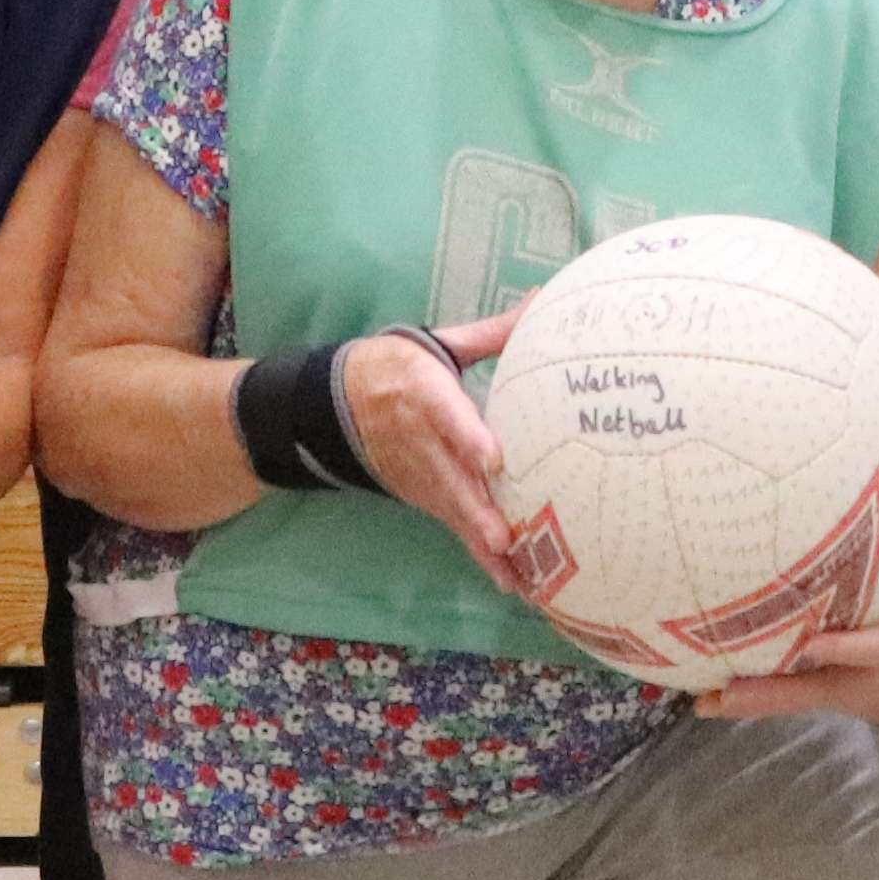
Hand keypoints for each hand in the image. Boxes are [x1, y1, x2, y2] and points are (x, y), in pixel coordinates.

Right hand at [341, 309, 526, 573]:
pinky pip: (452, 524)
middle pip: (449, 477)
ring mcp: (416, 474)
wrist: (333, 403)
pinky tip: (510, 578)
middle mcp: (417, 438)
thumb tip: (545, 300)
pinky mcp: (419, 496)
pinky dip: (477, 552)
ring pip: (451, 510)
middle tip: (503, 538)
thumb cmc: (397, 366)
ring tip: (515, 575)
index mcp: (422, 390)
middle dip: (476, 511)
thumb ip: (494, 332)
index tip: (493, 458)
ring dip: (481, 543)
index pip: (446, 415)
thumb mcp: (437, 343)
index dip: (467, 436)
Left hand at [701, 484, 878, 729]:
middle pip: (818, 687)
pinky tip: (706, 701)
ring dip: (751, 700)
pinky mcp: (832, 695)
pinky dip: (751, 701)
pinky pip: (789, 700)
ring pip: (795, 699)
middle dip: (774, 691)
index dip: (847, 649)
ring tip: (703, 698)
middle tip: (727, 689)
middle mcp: (869, 675)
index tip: (813, 643)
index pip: (876, 648)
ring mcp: (847, 690)